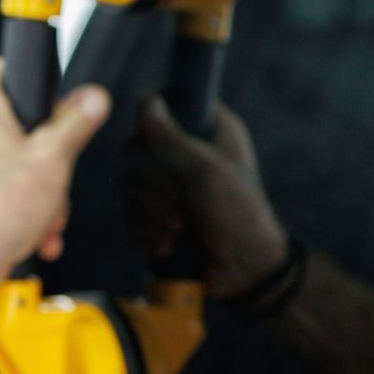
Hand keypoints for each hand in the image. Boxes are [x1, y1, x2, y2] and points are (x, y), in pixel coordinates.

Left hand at [0, 56, 108, 282]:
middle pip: (19, 119)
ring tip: (48, 208)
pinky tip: (38, 222)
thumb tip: (92, 98)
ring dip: (42, 184)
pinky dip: (23, 198)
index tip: (54, 101)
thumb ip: (75, 122)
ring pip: (14, 154)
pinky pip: (2, 179)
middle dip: (49, 153)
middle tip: (58, 169)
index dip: (36, 82)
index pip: (5, 67)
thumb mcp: (54, 158)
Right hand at [128, 97, 286, 297]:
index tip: (154, 142)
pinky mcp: (156, 217)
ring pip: (129, 185)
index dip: (151, 117)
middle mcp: (186, 152)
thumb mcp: (207, 172)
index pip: (164, 100)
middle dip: (155, 184)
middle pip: (136, 149)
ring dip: (152, 213)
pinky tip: (170, 244)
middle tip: (181, 203)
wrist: (245, 273)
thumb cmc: (239, 216)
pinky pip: (129, 216)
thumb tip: (147, 101)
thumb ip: (171, 138)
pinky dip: (147, 233)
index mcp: (208, 129)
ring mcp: (169, 186)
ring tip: (180, 228)